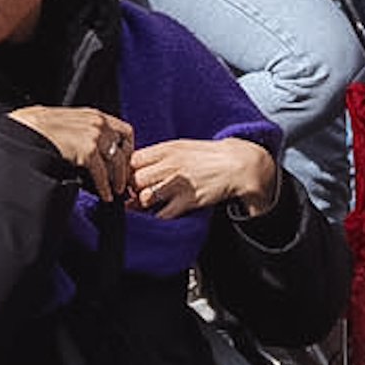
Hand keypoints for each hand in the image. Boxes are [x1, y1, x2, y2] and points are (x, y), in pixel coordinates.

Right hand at [9, 104, 136, 202]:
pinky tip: (104, 194)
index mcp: (94, 115)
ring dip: (118, 179)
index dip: (127, 149)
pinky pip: (102, 173)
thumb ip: (83, 130)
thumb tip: (91, 147)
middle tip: (123, 181)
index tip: (124, 163)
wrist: (24, 128)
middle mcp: (98, 122)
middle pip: (124, 148)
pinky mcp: (86, 150)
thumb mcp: (68, 122)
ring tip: (115, 191)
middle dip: (125, 167)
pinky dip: (104, 186)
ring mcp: (93, 135)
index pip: (124, 130)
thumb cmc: (39, 127)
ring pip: (117, 161)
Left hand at [130, 135, 279, 218]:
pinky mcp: (188, 200)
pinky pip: (163, 214)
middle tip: (135, 193)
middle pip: (134, 179)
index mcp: (167, 149)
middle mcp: (170, 165)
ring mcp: (178, 184)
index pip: (132, 160)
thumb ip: (159, 155)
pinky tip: (160, 213)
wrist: (237, 164)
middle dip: (132, 189)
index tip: (129, 177)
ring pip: (145, 197)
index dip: (127, 171)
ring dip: (142, 204)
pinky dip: (158, 217)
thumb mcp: (181, 147)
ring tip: (146, 204)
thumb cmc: (208, 156)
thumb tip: (136, 166)